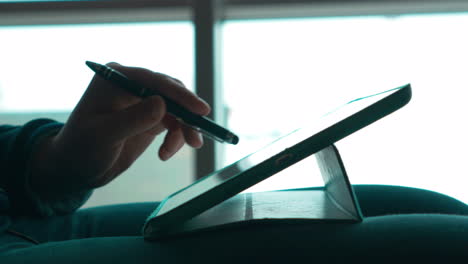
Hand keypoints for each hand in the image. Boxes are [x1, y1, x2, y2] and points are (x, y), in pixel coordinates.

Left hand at [32, 62, 210, 193]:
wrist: (76, 169)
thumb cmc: (81, 149)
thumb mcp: (104, 135)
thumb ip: (132, 119)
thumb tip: (162, 104)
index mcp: (116, 79)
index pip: (155, 81)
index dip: (180, 94)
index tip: (200, 110)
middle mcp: (131, 85)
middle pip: (171, 92)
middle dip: (187, 114)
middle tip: (196, 136)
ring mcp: (142, 101)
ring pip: (176, 108)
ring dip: (184, 128)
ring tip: (185, 147)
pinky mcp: (149, 117)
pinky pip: (173, 122)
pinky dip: (176, 137)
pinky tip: (166, 153)